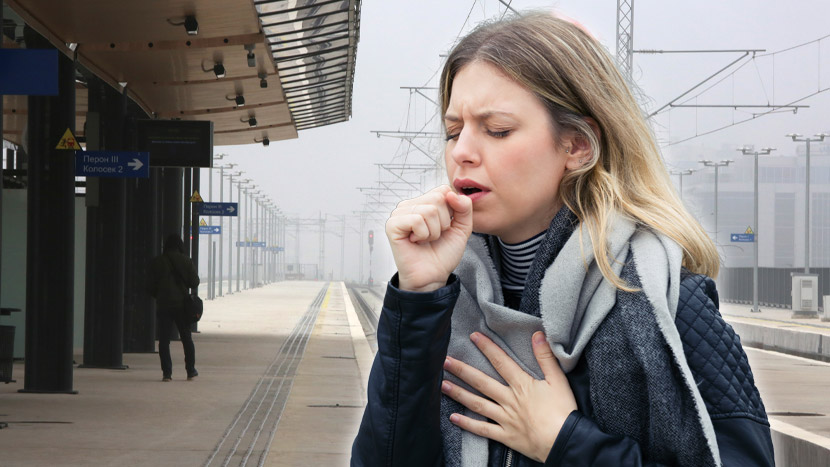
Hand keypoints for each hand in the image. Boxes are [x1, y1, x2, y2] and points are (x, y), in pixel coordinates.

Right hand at [385, 185, 472, 291]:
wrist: (433, 276)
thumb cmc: (443, 253)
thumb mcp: (462, 228)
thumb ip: (464, 207)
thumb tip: (452, 193)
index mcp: (425, 202)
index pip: (443, 190)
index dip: (451, 210)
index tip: (445, 227)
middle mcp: (411, 205)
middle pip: (438, 198)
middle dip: (443, 222)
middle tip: (433, 236)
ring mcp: (400, 214)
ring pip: (429, 210)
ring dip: (433, 231)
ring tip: (425, 240)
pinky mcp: (393, 225)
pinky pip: (416, 220)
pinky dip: (423, 234)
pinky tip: (415, 241)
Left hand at [441, 332, 576, 462]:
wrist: (565, 442)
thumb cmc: (563, 411)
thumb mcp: (558, 380)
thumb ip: (546, 357)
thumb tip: (537, 335)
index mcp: (522, 385)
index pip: (500, 361)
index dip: (487, 347)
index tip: (473, 336)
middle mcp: (509, 400)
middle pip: (481, 382)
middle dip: (462, 370)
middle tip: (445, 361)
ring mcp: (505, 418)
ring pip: (477, 404)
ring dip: (459, 393)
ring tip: (442, 385)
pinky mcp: (505, 435)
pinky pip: (483, 429)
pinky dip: (467, 424)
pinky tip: (453, 417)